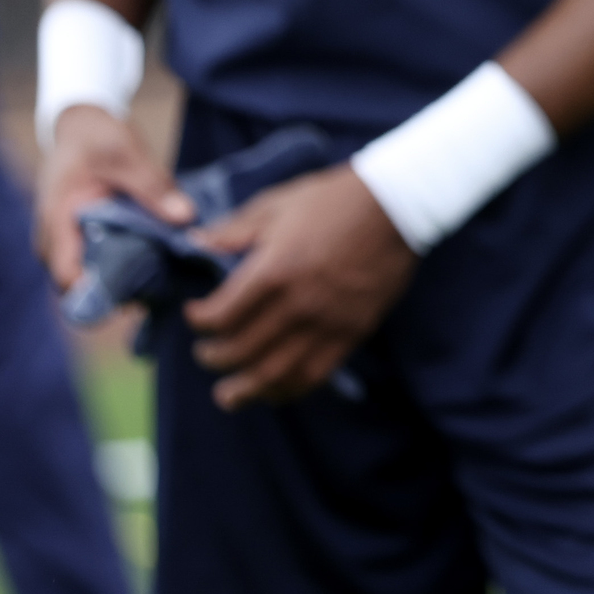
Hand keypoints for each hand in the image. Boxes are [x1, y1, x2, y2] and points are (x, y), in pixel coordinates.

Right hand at [37, 103, 189, 292]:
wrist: (79, 124)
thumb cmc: (99, 136)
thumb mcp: (129, 153)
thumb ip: (154, 186)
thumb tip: (186, 218)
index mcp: (57, 218)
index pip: (66, 275)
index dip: (97, 292)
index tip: (137, 294)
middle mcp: (51, 237)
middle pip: (73, 285)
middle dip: (111, 292)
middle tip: (156, 287)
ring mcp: (60, 239)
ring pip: (81, 277)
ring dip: (113, 282)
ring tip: (156, 278)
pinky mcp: (73, 237)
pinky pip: (88, 263)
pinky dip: (112, 268)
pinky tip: (147, 264)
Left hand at [185, 168, 415, 407]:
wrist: (398, 204)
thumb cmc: (334, 199)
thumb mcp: (277, 204)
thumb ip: (234, 230)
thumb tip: (195, 243)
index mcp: (274, 270)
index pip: (220, 315)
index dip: (198, 321)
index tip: (195, 315)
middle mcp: (297, 303)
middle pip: (241, 350)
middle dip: (213, 357)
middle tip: (206, 354)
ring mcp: (327, 323)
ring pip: (274, 374)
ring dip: (244, 390)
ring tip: (227, 394)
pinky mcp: (352, 333)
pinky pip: (314, 375)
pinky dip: (287, 390)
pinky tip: (272, 390)